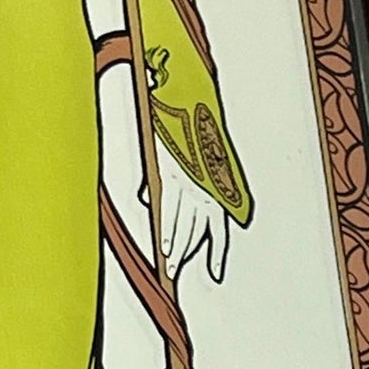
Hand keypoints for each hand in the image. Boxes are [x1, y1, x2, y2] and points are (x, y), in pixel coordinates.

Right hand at [151, 138, 230, 284]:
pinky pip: (170, 208)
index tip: (216, 273)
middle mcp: (205, 185)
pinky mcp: (174, 173)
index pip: (218, 227)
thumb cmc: (184, 124)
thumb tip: (150, 201)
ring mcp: (190, 181)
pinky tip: (164, 246)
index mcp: (214, 184)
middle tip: (176, 274)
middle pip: (196, 230)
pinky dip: (166, 229)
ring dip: (176, 248)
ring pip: (183, 224)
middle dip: (186, 254)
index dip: (217, 252)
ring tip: (171, 267)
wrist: (185, 94)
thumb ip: (174, 184)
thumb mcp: (186, 158)